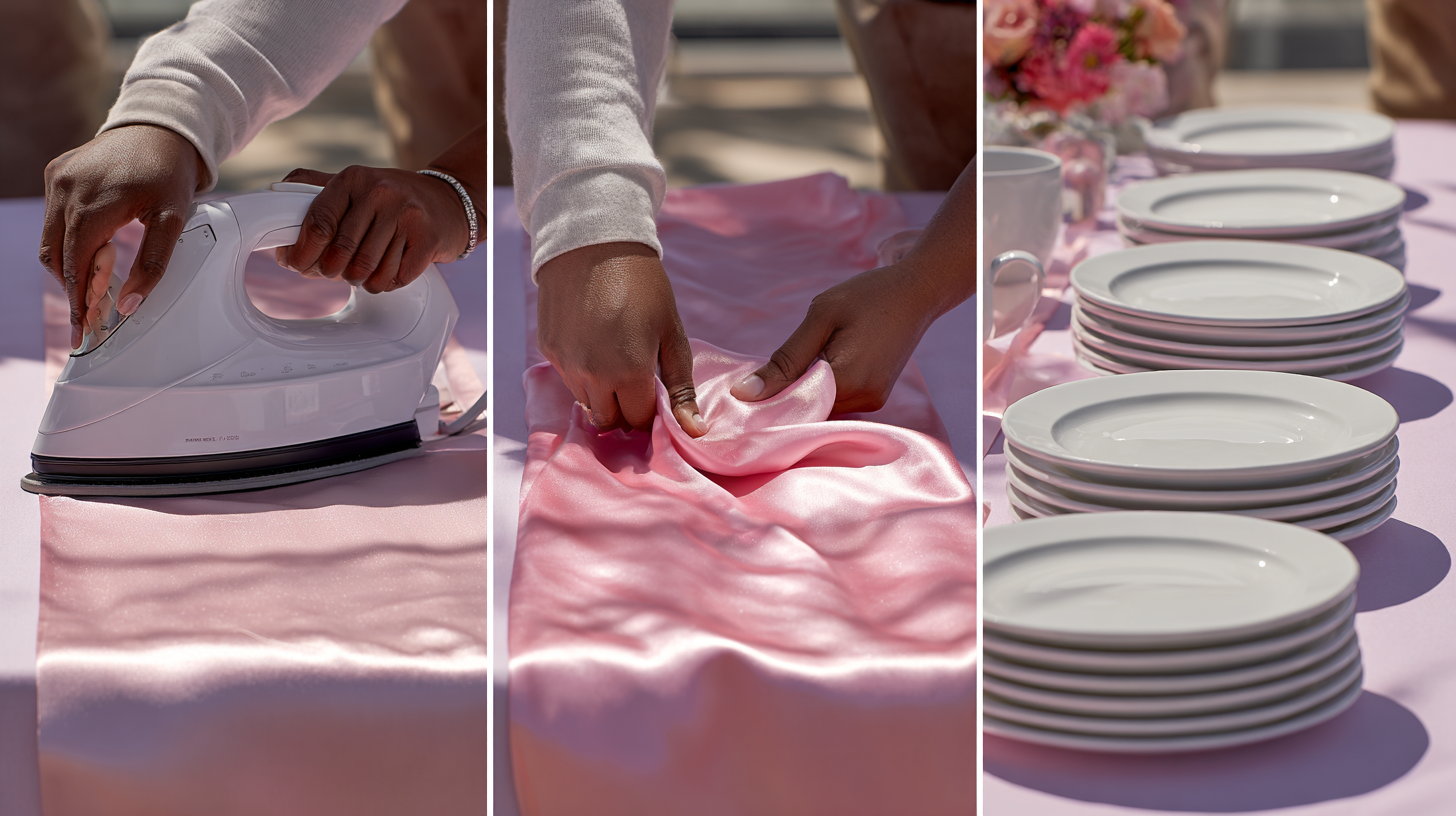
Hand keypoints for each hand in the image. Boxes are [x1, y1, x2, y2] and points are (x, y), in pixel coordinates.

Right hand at [40, 124, 203, 347]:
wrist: (159, 128)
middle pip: (58, 256)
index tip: (83, 328)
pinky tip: (93, 253)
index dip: (79, 298)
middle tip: (92, 317)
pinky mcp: (55, 174)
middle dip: (74, 289)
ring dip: (70, 268)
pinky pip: (52, 220)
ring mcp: (57, 180)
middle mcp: (67, 189)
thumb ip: (154, 263)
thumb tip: (130, 304)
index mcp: (95, 202)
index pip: (76, 263)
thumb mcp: (173, 220)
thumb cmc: (168, 173)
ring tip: (97, 286)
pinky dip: (67, 243)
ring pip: (50, 241)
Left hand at [274, 166, 471, 292]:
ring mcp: (407, 214)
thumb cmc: (393, 199)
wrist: (449, 202)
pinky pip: (395, 278)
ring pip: (368, 270)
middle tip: (335, 273)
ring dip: (361, 281)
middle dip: (332, 272)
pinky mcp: (429, 238)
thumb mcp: (356, 184)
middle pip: (342, 253)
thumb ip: (314, 191)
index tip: (297, 265)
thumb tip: (272, 205)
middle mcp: (381, 192)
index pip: (319, 222)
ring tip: (363, 272)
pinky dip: (386, 284)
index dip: (303, 252)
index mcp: (354, 178)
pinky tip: (388, 272)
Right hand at [536, 242, 706, 436]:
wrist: (593, 243)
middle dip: (626, 409)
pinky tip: (595, 344)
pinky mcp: (550, 351)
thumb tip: (695, 432)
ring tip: (615, 359)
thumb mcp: (671, 333)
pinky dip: (583, 373)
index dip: (651, 412)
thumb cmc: (643, 285)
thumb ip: (682, 387)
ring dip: (603, 393)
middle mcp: (593, 376)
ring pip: (587, 403)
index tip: (656, 393)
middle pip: (610, 420)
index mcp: (629, 373)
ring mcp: (567, 365)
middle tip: (637, 381)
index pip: (639, 420)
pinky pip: (569, 379)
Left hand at [730, 261, 951, 413]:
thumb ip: (784, 359)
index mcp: (847, 381)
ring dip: (801, 394)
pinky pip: (837, 401)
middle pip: (808, 413)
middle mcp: (864, 400)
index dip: (765, 403)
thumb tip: (744, 393)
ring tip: (784, 369)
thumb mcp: (820, 317)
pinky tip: (808, 370)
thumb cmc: (868, 295)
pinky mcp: (876, 396)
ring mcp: (873, 401)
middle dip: (782, 399)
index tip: (738, 398)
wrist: (917, 291)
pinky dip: (818, 390)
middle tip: (754, 382)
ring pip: (822, 409)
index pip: (793, 408)